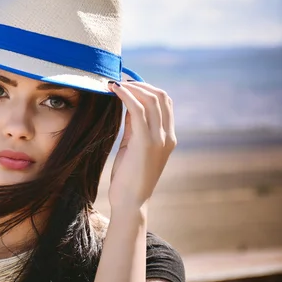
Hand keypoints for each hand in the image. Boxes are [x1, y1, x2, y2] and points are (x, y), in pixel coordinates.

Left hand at [108, 81, 175, 209]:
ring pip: (151, 100)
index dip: (147, 88)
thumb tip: (128, 104)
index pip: (164, 102)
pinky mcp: (145, 143)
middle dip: (140, 84)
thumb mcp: (133, 146)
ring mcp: (159, 139)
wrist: (130, 201)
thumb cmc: (129, 176)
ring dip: (131, 87)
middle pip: (161, 97)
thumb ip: (134, 126)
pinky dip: (126, 96)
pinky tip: (114, 90)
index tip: (128, 82)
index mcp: (168, 137)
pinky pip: (138, 110)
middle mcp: (167, 136)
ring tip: (113, 84)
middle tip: (119, 80)